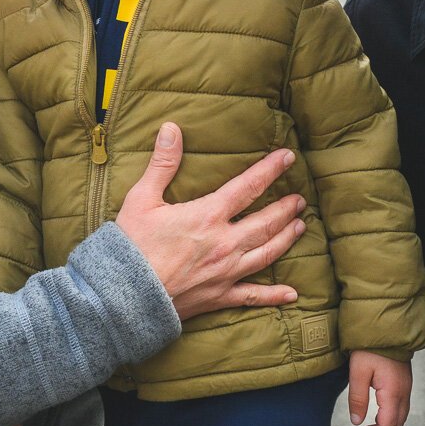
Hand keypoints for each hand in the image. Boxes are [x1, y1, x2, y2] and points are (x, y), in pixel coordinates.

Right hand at [115, 122, 305, 319]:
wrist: (124, 296)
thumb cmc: (132, 246)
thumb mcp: (142, 198)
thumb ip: (162, 163)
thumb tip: (171, 129)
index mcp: (208, 216)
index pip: (248, 186)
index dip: (270, 170)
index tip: (288, 157)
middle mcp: (225, 243)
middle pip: (266, 222)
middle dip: (285, 208)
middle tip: (299, 199)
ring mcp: (226, 272)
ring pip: (267, 253)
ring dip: (286, 238)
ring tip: (300, 227)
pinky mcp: (220, 296)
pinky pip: (254, 296)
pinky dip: (274, 295)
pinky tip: (292, 294)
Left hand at [349, 351, 411, 425]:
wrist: (386, 327)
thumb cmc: (371, 347)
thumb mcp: (358, 372)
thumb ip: (358, 398)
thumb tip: (357, 421)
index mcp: (393, 392)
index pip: (388, 425)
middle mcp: (404, 392)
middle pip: (397, 425)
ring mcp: (406, 388)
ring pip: (400, 418)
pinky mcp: (404, 383)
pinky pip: (400, 408)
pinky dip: (389, 419)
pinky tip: (376, 418)